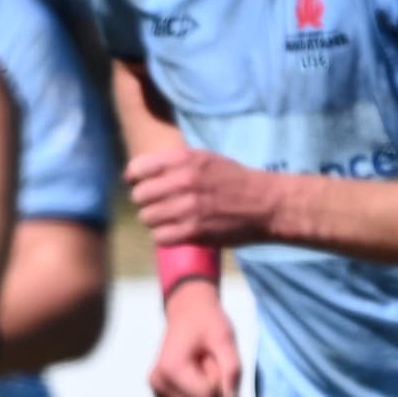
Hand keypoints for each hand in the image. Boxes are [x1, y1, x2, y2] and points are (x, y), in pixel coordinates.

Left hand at [122, 145, 281, 249]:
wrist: (266, 203)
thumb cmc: (232, 180)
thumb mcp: (203, 159)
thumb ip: (171, 164)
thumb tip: (132, 175)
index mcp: (184, 159)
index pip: (137, 169)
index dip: (135, 179)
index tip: (142, 185)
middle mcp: (184, 181)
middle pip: (139, 196)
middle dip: (147, 202)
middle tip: (161, 205)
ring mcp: (188, 207)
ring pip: (147, 218)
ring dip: (156, 221)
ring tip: (172, 219)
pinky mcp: (194, 230)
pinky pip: (159, 237)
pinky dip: (165, 237)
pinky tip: (178, 231)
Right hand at [148, 283, 243, 396]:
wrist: (187, 312)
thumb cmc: (206, 321)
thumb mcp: (225, 338)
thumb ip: (231, 368)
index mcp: (171, 370)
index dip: (218, 381)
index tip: (213, 359)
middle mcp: (159, 384)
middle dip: (211, 389)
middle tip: (207, 362)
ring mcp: (156, 391)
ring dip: (204, 394)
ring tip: (200, 368)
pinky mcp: (159, 395)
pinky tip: (193, 378)